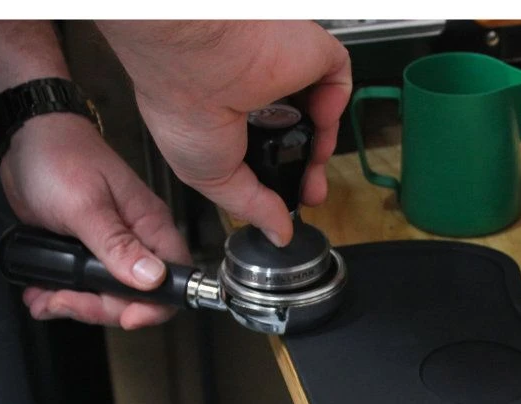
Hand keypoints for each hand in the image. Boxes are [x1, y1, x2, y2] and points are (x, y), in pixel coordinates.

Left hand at [0, 113, 191, 328]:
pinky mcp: (88, 254)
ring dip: (76, 304)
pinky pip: (85, 287)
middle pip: (137, 297)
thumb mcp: (85, 206)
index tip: (126, 318)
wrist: (25, 141)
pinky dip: (62, 296)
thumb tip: (153, 279)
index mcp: (149, 226)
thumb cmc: (58, 158)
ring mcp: (112, 250)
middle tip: (64, 301)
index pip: (174, 278)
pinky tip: (41, 293)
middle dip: (100, 307)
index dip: (154, 306)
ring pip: (108, 297)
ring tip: (45, 299)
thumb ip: (117, 244)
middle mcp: (137, 241)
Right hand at [98, 20, 351, 245]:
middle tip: (312, 191)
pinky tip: (317, 120)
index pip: (268, 151)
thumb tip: (278, 234)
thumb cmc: (183, 110)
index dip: (283, 179)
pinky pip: (337, 81)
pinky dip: (335, 106)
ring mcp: (283, 72)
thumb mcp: (213, 180)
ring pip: (320, 113)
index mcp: (227, 118)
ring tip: (314, 161)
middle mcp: (255, 95)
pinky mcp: (308, 52)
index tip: (291, 202)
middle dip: (309, 169)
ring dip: (322, 144)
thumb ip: (252, 207)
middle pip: (298, 136)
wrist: (198, 64)